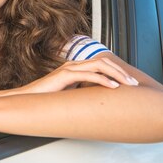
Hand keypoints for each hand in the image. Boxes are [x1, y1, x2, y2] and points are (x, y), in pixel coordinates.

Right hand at [20, 56, 138, 94]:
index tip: (129, 82)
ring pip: (99, 65)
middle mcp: (74, 65)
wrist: (27, 99)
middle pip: (104, 61)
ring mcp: (70, 68)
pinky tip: (113, 87)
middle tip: (135, 83)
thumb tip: (97, 100)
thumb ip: (82, 92)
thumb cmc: (47, 99)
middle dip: (121, 71)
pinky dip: (103, 80)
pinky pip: (88, 75)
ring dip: (116, 74)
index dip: (117, 71)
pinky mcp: (65, 76)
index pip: (101, 64)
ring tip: (128, 84)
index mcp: (76, 67)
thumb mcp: (70, 95)